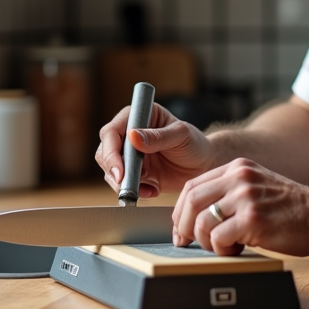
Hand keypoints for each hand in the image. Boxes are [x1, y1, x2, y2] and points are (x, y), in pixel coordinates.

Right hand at [95, 102, 216, 198]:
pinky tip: (152, 191)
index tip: (120, 171)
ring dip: (124, 184)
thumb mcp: (181, 136)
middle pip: (105, 152)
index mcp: (138, 116)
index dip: (111, 152)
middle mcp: (128, 134)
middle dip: (113, 171)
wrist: (203, 165)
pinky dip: (135, 191)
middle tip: (126, 185)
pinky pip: (124, 184)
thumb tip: (133, 136)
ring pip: (110, 170)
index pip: (112, 131)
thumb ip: (158, 137)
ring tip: (146, 189)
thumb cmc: (194, 143)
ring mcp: (129, 155)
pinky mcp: (133, 173)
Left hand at [172, 158, 308, 256]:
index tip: (181, 228)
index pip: (192, 185)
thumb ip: (230, 192)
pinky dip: (221, 250)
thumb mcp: (257, 186)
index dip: (180, 210)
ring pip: (202, 221)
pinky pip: (218, 238)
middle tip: (187, 242)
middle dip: (183, 226)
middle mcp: (239, 178)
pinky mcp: (253, 219)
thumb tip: (197, 214)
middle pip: (191, 200)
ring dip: (205, 241)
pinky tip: (237, 250)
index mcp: (238, 168)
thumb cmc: (292, 209)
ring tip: (223, 246)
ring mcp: (246, 197)